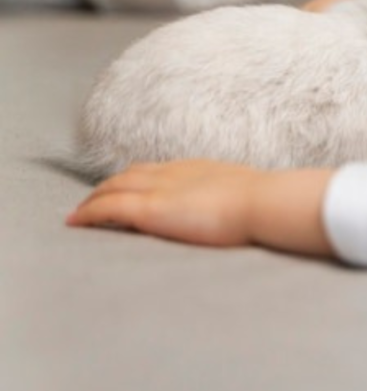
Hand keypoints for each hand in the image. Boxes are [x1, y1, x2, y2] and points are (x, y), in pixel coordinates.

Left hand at [67, 160, 261, 245]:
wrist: (263, 201)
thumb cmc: (266, 203)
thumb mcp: (251, 194)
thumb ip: (242, 198)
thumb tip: (257, 206)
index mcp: (200, 169)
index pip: (161, 169)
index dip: (141, 178)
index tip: (132, 187)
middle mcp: (175, 172)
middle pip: (132, 173)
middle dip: (111, 186)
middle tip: (95, 200)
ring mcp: (160, 188)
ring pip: (113, 186)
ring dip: (95, 198)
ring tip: (81, 212)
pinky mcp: (149, 208)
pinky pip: (106, 208)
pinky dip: (88, 213)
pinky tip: (75, 222)